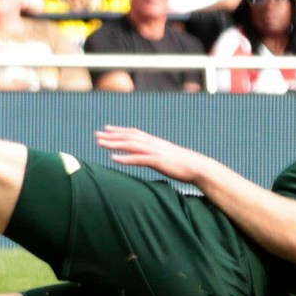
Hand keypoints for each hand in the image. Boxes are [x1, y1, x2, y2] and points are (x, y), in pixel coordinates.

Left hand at [94, 125, 208, 183]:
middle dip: (111, 135)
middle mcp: (152, 143)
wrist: (198, 167)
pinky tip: (114, 159)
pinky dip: (125, 158)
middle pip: (128, 137)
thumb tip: (147, 156)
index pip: (133, 133)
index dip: (119, 130)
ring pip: (130, 145)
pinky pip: (138, 159)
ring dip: (113, 144)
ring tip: (100, 143)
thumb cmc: (183, 164)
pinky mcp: (157, 161)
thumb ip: (155, 153)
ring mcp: (154, 151)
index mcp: (154, 142)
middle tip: (96, 134)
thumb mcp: (166, 155)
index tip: (107, 128)